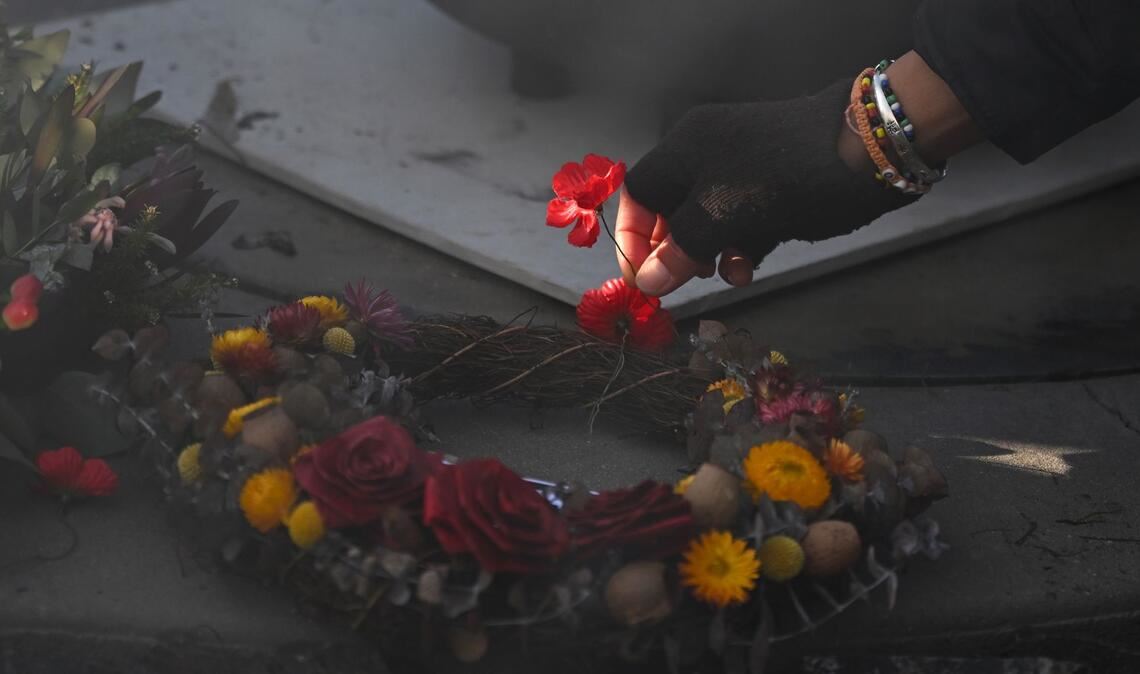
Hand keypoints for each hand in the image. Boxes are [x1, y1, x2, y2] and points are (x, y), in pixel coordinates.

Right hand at [616, 79, 916, 295]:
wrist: (867, 152)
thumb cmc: (782, 178)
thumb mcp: (722, 216)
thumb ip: (680, 250)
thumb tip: (646, 281)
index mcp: (685, 148)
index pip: (638, 192)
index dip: (632, 235)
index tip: (640, 276)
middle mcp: (708, 155)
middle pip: (671, 210)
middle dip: (675, 250)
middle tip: (680, 283)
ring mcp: (743, 173)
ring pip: (708, 223)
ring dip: (709, 255)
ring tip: (722, 274)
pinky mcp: (773, 190)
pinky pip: (741, 225)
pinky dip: (740, 249)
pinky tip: (748, 268)